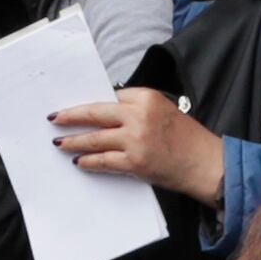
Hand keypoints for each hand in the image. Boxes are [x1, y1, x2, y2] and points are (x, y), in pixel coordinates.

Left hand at [52, 88, 224, 207]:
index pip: (109, 95)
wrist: (205, 164)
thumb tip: (106, 114)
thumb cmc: (187, 138)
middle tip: (55, 118)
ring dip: (74, 140)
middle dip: (71, 116)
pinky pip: (103, 161)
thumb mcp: (164, 110)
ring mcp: (135, 139)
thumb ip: (137, 109)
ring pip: (95, 138)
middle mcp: (138, 115)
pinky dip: (89, 161)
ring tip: (59, 142)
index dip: (89, 102)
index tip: (73, 106)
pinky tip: (79, 161)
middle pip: (95, 113)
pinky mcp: (135, 162)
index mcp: (145, 97)